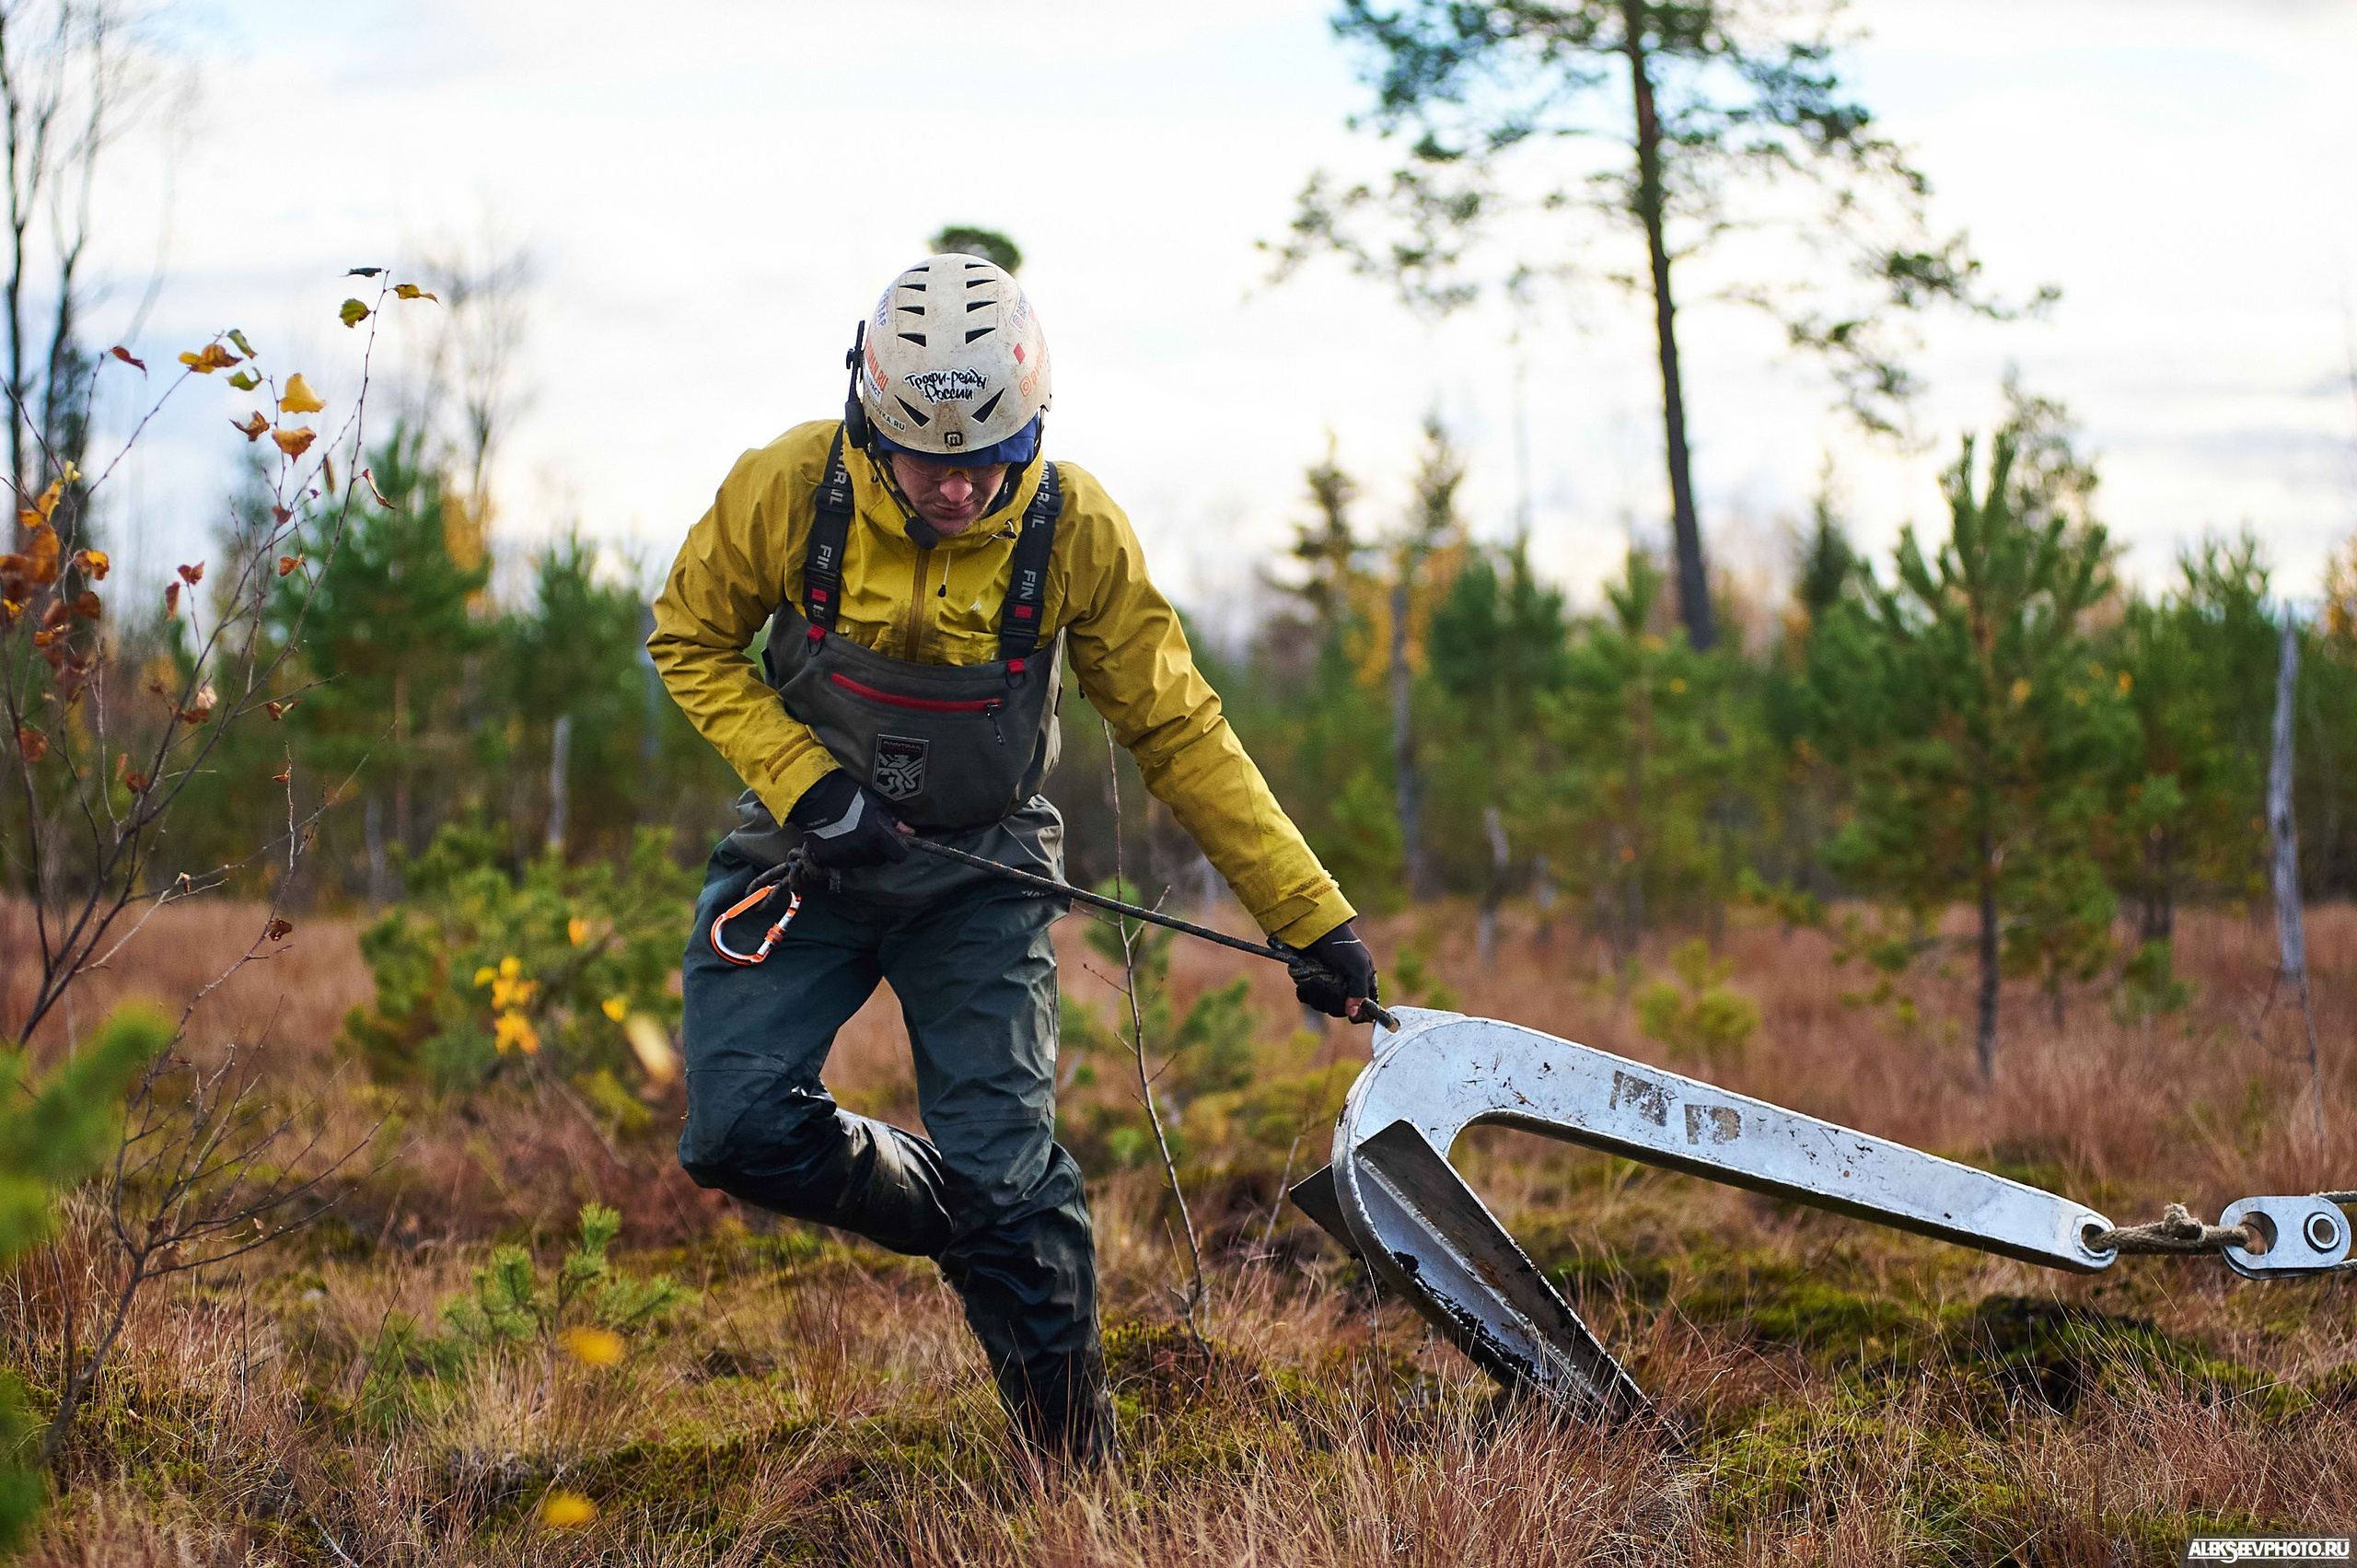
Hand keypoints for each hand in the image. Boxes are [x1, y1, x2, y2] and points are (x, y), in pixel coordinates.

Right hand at [787, 771, 910, 869]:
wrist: (814, 795)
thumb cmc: (848, 794)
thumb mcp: (875, 804)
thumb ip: (893, 821)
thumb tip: (910, 833)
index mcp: (877, 837)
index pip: (899, 856)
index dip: (897, 848)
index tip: (892, 841)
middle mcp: (862, 851)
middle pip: (879, 860)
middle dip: (878, 850)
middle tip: (868, 834)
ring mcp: (845, 857)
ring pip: (861, 862)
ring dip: (860, 853)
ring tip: (851, 834)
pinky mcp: (829, 859)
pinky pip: (843, 862)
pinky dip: (843, 854)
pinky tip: (838, 838)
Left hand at [1284, 920, 1379, 1022]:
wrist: (1316, 931)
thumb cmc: (1342, 946)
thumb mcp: (1357, 966)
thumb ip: (1358, 991)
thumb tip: (1353, 1015)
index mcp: (1363, 985)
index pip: (1364, 1011)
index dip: (1358, 1014)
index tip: (1351, 1013)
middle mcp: (1346, 990)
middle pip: (1340, 1010)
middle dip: (1332, 998)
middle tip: (1328, 982)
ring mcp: (1328, 988)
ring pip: (1322, 1006)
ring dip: (1317, 994)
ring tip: (1315, 978)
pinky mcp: (1311, 985)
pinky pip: (1308, 999)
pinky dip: (1306, 992)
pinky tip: (1307, 982)